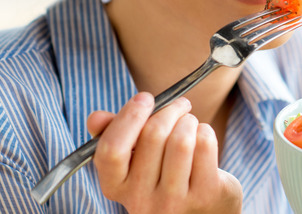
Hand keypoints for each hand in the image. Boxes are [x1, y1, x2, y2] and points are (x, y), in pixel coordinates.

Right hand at [86, 93, 242, 213]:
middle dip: (170, 109)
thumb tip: (95, 118)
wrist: (203, 205)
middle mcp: (141, 199)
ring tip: (190, 123)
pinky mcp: (205, 195)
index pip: (111, 149)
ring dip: (189, 120)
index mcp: (115, 186)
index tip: (145, 98)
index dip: (129, 117)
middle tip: (180, 104)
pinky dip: (206, 131)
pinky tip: (202, 137)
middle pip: (153, 135)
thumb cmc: (164, 172)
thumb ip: (114, 134)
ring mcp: (173, 201)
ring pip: (181, 140)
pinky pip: (205, 145)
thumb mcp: (135, 157)